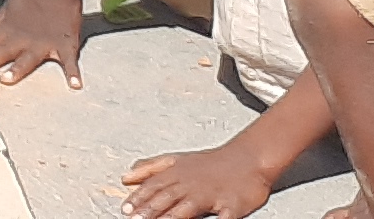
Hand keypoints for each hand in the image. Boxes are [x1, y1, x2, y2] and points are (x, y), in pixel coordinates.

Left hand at [0, 0, 90, 86]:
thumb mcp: (10, 3)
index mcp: (9, 28)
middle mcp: (22, 38)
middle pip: (1, 52)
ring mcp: (43, 42)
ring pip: (27, 59)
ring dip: (16, 70)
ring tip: (5, 80)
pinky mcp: (65, 42)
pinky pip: (70, 61)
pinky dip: (74, 73)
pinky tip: (75, 86)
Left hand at [119, 140, 286, 218]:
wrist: (248, 160)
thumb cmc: (210, 163)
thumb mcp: (176, 160)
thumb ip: (150, 168)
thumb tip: (125, 177)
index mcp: (177, 174)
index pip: (153, 187)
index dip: (138, 199)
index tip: (125, 209)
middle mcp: (191, 185)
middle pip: (166, 198)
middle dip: (148, 210)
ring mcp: (211, 196)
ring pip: (186, 209)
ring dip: (170, 218)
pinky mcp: (231, 207)